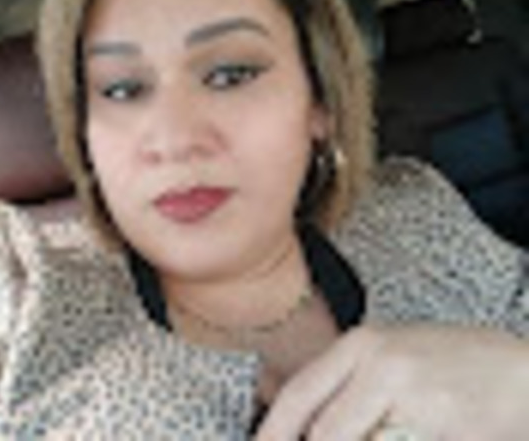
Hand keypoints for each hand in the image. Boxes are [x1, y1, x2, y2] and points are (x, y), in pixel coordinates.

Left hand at [254, 324, 528, 439]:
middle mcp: (380, 362)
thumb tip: (307, 426)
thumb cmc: (445, 365)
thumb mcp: (387, 361)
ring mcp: (412, 392)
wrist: (516, 369)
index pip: (299, 393)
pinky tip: (401, 437)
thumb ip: (346, 388)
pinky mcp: (440, 421)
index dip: (272, 432)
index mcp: (360, 344)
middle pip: (322, 430)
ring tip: (378, 433)